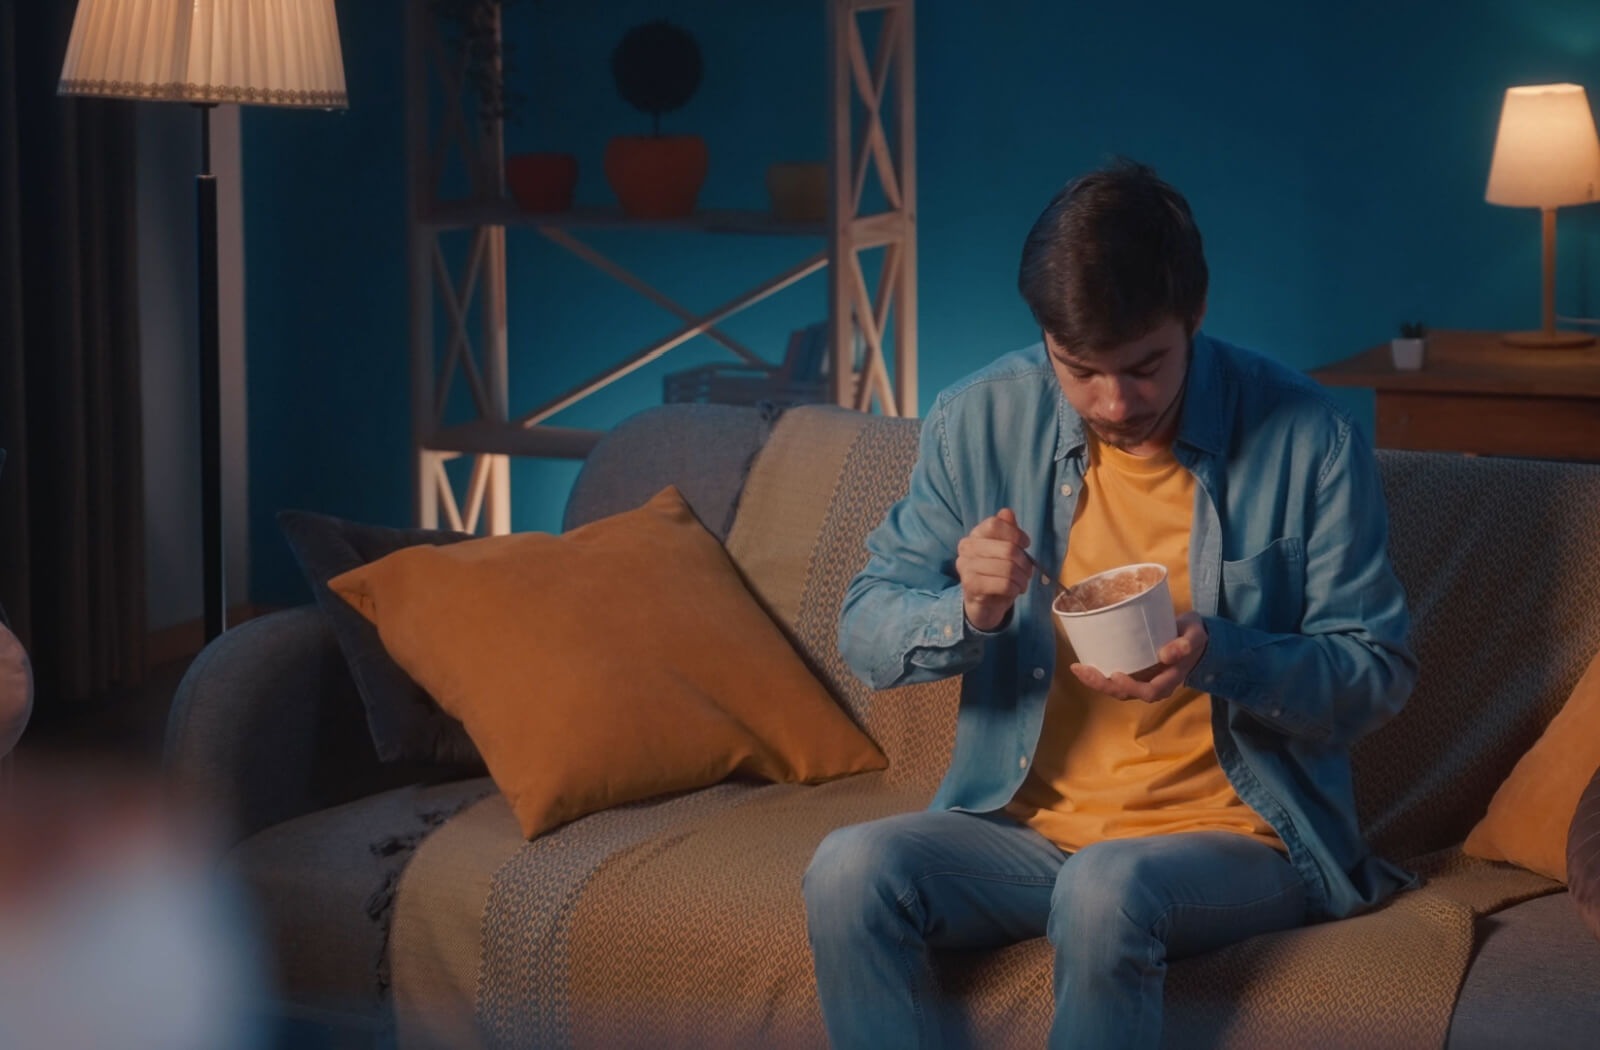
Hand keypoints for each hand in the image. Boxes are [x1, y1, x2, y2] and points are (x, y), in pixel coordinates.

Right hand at [957, 509, 1032, 632]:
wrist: (984, 604)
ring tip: (1022, 583)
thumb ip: (1008, 531)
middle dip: (1024, 563)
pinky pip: (1003, 584)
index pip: (995, 524)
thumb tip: (1006, 512)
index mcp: (975, 535)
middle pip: (1007, 548)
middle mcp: (966, 547)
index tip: (1026, 545)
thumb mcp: (1006, 551)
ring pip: (1007, 568)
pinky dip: (1015, 589)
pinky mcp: (970, 585)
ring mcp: (965, 566)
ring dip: (1022, 578)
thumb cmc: (997, 574)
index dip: (1015, 534)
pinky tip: (1014, 591)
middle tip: (1027, 572)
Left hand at [1069, 611, 1208, 702]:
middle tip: (1082, 670)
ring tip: (1077, 668)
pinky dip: (1099, 674)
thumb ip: (1185, 644)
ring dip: (1096, 682)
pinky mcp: (1134, 672)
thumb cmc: (1193, 636)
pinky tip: (1083, 665)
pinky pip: (1115, 679)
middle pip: (1126, 693)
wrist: (1192, 637)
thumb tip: (1165, 654)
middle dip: (1103, 685)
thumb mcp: (1195, 635)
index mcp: (1170, 679)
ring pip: (1117, 689)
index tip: (1116, 675)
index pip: (1150, 691)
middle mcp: (1154, 684)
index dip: (1131, 687)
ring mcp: (1143, 680)